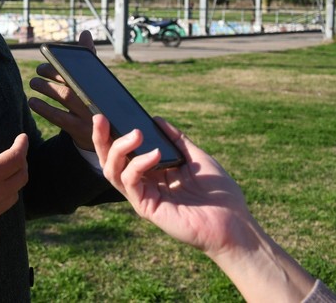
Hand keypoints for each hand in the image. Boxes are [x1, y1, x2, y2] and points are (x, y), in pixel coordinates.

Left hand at [28, 30, 95, 149]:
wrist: (106, 134)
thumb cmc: (96, 100)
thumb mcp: (96, 81)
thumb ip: (89, 58)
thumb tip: (85, 33)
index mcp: (100, 85)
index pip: (83, 69)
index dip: (66, 62)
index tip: (50, 56)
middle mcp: (96, 99)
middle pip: (73, 81)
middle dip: (53, 73)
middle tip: (39, 70)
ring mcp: (89, 116)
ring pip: (65, 97)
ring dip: (46, 88)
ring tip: (34, 83)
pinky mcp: (79, 131)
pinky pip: (59, 118)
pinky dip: (44, 109)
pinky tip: (33, 102)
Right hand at [93, 116, 320, 301]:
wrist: (234, 221)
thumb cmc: (219, 192)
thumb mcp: (196, 157)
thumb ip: (176, 139)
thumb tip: (156, 119)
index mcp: (152, 172)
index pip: (123, 152)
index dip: (111, 134)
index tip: (106, 113)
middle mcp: (143, 183)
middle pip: (110, 160)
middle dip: (101, 138)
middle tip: (101, 119)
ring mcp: (142, 196)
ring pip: (112, 171)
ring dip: (118, 149)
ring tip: (136, 134)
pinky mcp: (146, 207)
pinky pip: (131, 183)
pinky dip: (138, 165)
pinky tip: (155, 154)